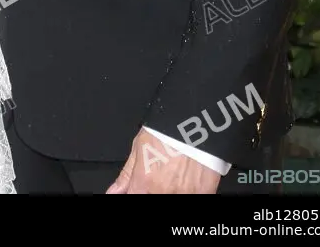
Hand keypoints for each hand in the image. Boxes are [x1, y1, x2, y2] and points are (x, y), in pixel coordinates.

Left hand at [106, 127, 220, 193]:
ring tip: (175, 174)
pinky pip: (195, 198)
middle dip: (154, 190)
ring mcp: (185, 194)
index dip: (136, 192)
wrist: (197, 119)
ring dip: (172, 190)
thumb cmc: (167, 128)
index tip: (140, 188)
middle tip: (161, 176)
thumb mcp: (140, 146)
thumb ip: (127, 174)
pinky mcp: (205, 193)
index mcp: (145, 181)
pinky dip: (190, 191)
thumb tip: (114, 191)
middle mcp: (164, 191)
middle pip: (153, 200)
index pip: (133, 199)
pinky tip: (188, 179)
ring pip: (174, 199)